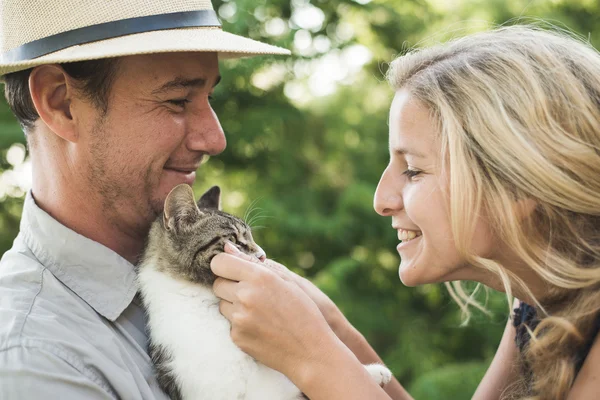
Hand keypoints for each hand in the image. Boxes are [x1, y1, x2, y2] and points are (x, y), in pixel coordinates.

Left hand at [210, 250, 339, 382]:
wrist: (310, 350)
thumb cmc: (303, 311)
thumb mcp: (286, 280)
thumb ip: (253, 262)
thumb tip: (226, 247)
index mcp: (259, 277)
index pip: (219, 262)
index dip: (225, 265)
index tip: (232, 269)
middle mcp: (245, 296)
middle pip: (217, 284)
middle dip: (229, 285)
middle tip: (250, 293)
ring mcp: (239, 318)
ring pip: (221, 304)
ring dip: (233, 305)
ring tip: (259, 311)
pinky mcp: (237, 337)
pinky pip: (229, 323)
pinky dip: (240, 323)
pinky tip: (260, 326)